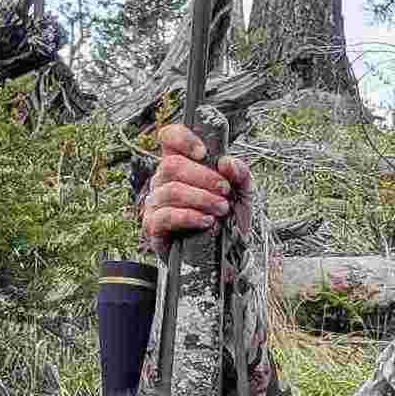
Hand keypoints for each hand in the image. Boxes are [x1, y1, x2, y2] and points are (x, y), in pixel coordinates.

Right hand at [141, 120, 248, 253]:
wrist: (226, 257)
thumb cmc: (228, 222)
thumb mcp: (241, 194)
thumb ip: (240, 174)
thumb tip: (227, 162)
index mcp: (181, 165)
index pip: (169, 138)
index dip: (182, 138)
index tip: (203, 152)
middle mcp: (163, 180)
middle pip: (172, 164)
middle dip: (203, 177)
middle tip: (225, 191)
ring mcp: (156, 202)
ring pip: (172, 189)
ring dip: (201, 198)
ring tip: (221, 209)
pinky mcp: (153, 226)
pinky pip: (166, 215)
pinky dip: (189, 216)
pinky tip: (206, 221)